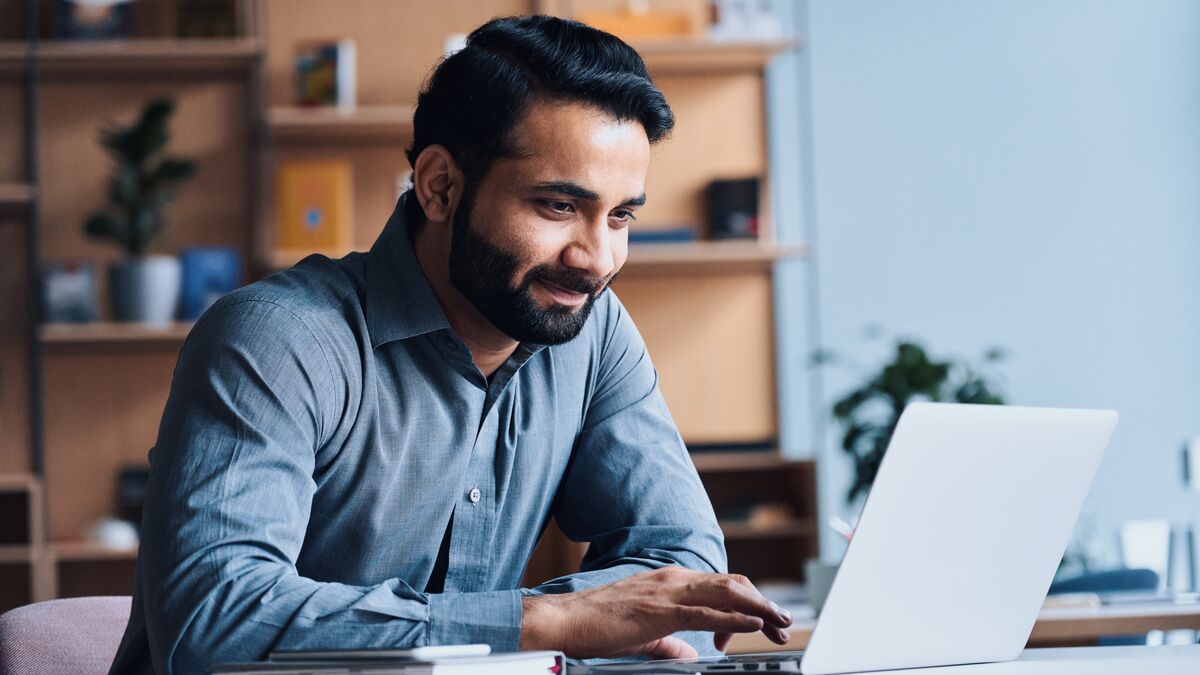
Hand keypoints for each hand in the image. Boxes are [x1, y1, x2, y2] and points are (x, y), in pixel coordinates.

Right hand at [519, 566, 791, 659]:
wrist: (564, 620)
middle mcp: (673, 579)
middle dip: (763, 603)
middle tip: (783, 624)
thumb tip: (691, 654)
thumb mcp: (644, 634)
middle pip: (732, 585)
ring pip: (726, 593)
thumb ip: (670, 642)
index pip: (720, 586)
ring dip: (758, 607)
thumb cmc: (596, 625)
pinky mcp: (661, 611)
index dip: (746, 604)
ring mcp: (668, 592)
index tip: (759, 626)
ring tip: (780, 621)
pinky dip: (735, 617)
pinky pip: (706, 612)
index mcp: (670, 582)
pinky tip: (753, 624)